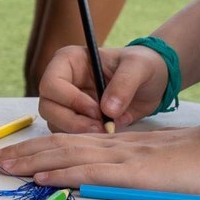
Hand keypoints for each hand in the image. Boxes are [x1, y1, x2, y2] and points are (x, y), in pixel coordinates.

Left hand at [0, 118, 199, 198]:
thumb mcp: (166, 168)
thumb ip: (146, 172)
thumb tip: (128, 181)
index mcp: (122, 145)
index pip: (72, 144)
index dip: (41, 148)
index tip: (16, 155)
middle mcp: (115, 147)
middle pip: (60, 146)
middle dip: (23, 152)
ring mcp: (122, 157)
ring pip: (66, 155)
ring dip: (30, 160)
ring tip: (3, 164)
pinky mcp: (132, 172)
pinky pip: (89, 172)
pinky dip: (61, 173)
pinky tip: (40, 177)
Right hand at [35, 43, 167, 133]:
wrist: (152, 82)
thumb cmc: (142, 66)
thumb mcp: (138, 67)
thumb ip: (124, 84)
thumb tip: (108, 110)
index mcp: (69, 61)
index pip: (51, 83)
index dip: (71, 100)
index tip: (98, 111)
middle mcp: (61, 81)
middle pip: (47, 106)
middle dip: (72, 121)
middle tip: (101, 128)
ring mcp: (66, 102)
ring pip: (54, 123)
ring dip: (77, 132)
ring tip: (105, 131)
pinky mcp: (75, 119)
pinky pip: (67, 133)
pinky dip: (82, 139)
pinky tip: (104, 134)